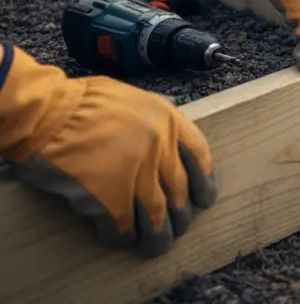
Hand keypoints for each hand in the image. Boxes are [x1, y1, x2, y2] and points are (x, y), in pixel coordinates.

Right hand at [0, 45, 216, 256]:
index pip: (200, 157)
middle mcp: (160, 149)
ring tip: (156, 246)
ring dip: (157, 235)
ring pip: (157, 215)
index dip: (204, 182)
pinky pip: (123, 226)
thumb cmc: (83, 102)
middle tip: (178, 227)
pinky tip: (121, 239)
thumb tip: (165, 141)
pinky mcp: (109, 198)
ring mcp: (136, 175)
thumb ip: (155, 119)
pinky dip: (123, 237)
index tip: (205, 199)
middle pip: (179, 191)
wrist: (47, 114)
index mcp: (169, 121)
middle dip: (180, 214)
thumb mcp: (134, 99)